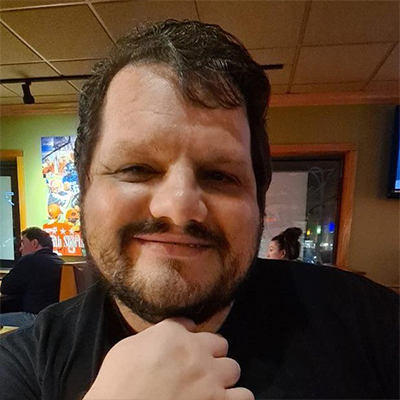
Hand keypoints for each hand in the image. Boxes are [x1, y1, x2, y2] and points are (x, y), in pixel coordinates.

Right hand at [83, 318, 252, 399]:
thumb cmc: (116, 384)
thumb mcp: (127, 348)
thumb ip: (154, 336)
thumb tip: (173, 332)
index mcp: (173, 334)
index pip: (192, 326)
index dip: (189, 339)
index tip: (183, 349)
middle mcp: (196, 352)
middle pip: (220, 344)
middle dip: (211, 355)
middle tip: (199, 369)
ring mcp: (210, 380)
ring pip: (234, 369)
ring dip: (223, 377)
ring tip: (211, 388)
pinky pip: (244, 397)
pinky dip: (235, 398)